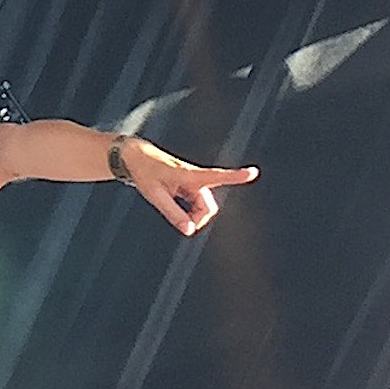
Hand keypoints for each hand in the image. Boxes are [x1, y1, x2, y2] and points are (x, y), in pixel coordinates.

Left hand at [122, 138, 258, 235]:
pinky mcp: (190, 186)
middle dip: (198, 219)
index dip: (236, 176)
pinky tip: (179, 211)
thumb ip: (172, 213)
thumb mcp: (154, 195)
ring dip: (193, 216)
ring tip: (173, 213)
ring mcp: (193, 182)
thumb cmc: (145, 173)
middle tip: (181, 225)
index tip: (253, 172)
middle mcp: (195, 178)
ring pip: (203, 207)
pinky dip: (190, 213)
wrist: (136, 157)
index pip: (216, 176)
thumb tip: (190, 231)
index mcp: (188, 175)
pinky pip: (198, 205)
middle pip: (208, 206)